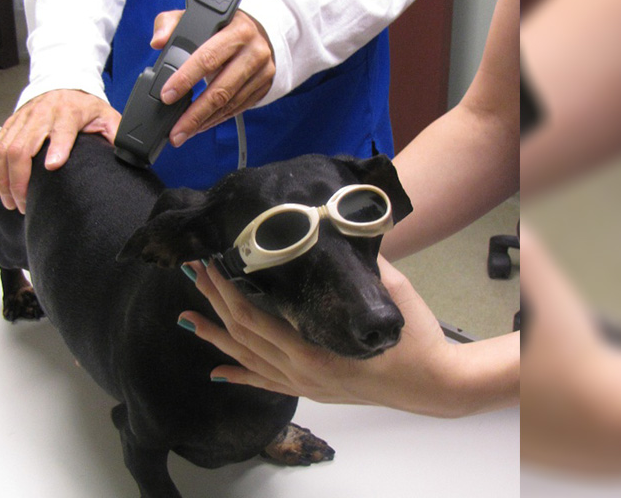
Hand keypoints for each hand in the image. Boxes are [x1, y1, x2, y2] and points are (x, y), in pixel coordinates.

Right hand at [0, 89, 120, 212]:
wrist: (63, 82)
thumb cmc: (84, 105)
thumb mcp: (106, 115)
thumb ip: (116, 134)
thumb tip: (129, 154)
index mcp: (68, 112)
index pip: (61, 129)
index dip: (57, 147)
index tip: (53, 166)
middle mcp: (40, 115)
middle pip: (22, 146)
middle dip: (21, 179)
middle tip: (26, 203)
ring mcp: (21, 120)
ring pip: (3, 150)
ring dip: (4, 180)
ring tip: (11, 203)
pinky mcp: (9, 126)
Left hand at [151, 9, 274, 146]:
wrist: (260, 31)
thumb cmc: (223, 25)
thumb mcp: (198, 15)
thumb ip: (171, 23)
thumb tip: (157, 41)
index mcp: (237, 30)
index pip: (209, 57)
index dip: (186, 78)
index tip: (167, 96)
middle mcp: (254, 52)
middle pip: (221, 90)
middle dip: (195, 114)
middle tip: (176, 131)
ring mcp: (262, 72)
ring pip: (229, 104)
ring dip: (204, 122)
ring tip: (183, 133)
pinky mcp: (263, 87)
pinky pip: (238, 109)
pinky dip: (216, 120)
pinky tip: (200, 126)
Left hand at [178, 257, 482, 416]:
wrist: (435, 384)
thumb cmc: (415, 338)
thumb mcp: (390, 292)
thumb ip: (362, 265)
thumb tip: (339, 230)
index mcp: (314, 349)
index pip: (255, 318)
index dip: (227, 292)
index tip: (209, 266)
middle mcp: (300, 370)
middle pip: (244, 334)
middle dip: (215, 303)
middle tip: (192, 273)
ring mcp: (304, 384)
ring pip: (248, 360)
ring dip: (216, 337)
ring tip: (186, 318)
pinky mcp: (311, 391)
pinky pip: (267, 384)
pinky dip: (240, 376)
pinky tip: (217, 372)